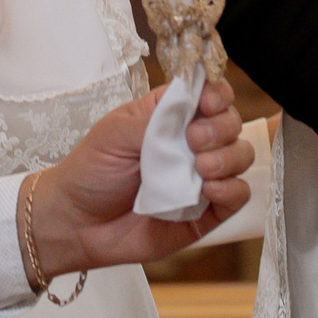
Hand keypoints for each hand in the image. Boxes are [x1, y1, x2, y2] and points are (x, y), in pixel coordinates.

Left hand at [28, 76, 251, 275]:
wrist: (76, 223)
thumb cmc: (90, 172)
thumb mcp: (115, 132)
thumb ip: (155, 119)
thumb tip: (191, 111)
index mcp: (169, 116)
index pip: (209, 94)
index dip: (216, 94)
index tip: (206, 104)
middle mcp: (190, 143)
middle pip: (231, 122)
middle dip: (220, 127)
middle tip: (193, 141)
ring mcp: (200, 176)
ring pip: (241, 156)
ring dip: (228, 157)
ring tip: (200, 167)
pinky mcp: (206, 211)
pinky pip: (238, 196)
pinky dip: (231, 189)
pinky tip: (208, 189)